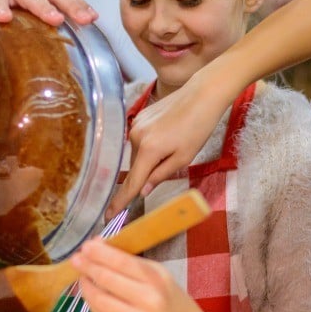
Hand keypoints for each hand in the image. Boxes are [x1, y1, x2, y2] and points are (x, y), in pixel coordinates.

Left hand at [72, 239, 204, 311]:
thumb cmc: (172, 300)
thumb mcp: (160, 276)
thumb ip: (131, 262)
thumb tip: (99, 245)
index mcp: (157, 279)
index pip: (122, 262)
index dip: (100, 253)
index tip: (86, 246)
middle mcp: (148, 300)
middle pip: (107, 279)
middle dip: (88, 267)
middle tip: (76, 259)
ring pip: (100, 299)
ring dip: (85, 285)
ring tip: (81, 276)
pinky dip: (92, 302)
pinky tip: (90, 293)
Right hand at [106, 77, 232, 217]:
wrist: (202, 95)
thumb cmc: (198, 128)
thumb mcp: (184, 158)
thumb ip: (160, 176)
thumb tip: (143, 191)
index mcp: (148, 150)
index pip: (132, 183)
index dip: (120, 202)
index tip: (108, 216)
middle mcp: (136, 137)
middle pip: (136, 168)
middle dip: (147, 174)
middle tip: (171, 162)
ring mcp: (135, 124)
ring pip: (137, 153)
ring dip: (150, 158)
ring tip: (174, 145)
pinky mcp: (139, 116)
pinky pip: (140, 139)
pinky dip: (150, 145)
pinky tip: (168, 135)